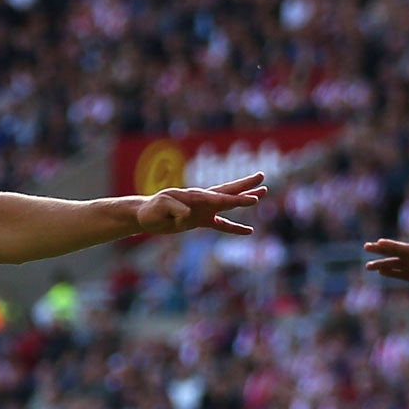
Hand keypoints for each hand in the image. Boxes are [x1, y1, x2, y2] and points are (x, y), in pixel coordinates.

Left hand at [134, 172, 266, 236]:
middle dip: (246, 186)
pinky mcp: (201, 220)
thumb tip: (189, 214)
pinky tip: (249, 231)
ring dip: (245, 199)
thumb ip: (174, 208)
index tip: (253, 199)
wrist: (145, 215)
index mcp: (195, 197)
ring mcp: (203, 210)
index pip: (220, 198)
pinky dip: (235, 228)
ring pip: (229, 204)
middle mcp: (202, 200)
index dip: (237, 200)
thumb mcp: (160, 207)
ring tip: (263, 194)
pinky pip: (222, 225)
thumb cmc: (152, 210)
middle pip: (229, 191)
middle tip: (262, 177)